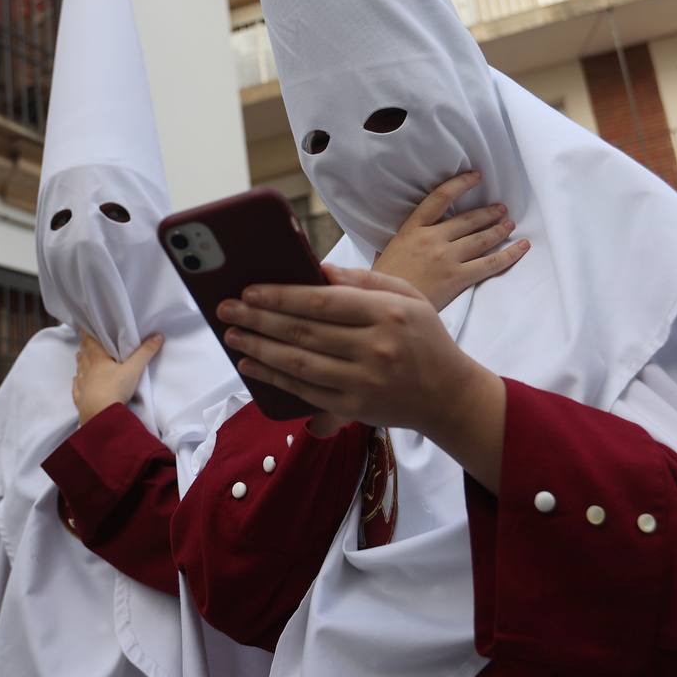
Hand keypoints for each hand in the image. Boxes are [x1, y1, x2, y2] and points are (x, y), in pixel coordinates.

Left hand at [71, 333, 162, 425]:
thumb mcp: (133, 369)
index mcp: (97, 359)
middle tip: (85, 343)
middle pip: (84, 355)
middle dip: (84, 348)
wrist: (100, 415)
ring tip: (81, 358)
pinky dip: (77, 383)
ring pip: (79, 370)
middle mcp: (86, 369)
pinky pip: (76, 388)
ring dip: (80, 363)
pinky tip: (77, 382)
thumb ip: (145, 352)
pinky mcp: (80, 399)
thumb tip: (158, 335)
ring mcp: (81, 385)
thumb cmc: (115, 388)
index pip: (90, 343)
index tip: (85, 328)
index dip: (87, 335)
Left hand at [217, 266, 507, 488]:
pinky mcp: (354, 407)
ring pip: (299, 362)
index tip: (250, 290)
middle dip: (259, 319)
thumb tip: (316, 270)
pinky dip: (274, 377)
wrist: (449, 396)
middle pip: (304, 331)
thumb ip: (364, 280)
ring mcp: (363, 381)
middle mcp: (375, 348)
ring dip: (259, 348)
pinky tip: (252, 364)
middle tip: (227, 309)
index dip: (281, 296)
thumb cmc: (424, 339)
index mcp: (387, 313)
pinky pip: (305, 390)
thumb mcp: (408, 296)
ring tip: (232, 335)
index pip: (323, 302)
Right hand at [372, 171, 528, 310]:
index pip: (440, 197)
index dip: (461, 184)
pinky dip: (510, 254)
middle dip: (488, 212)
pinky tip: (522, 247)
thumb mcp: (386, 252)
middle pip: (468, 219)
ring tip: (509, 224)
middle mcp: (432, 238)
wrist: (386, 305)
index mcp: (412, 229)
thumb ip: (404, 242)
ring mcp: (447, 257)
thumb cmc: (384, 283)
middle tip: (501, 209)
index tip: (476, 176)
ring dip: (499, 230)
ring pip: (482, 238)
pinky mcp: (458, 277)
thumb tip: (409, 241)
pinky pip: (491, 263)